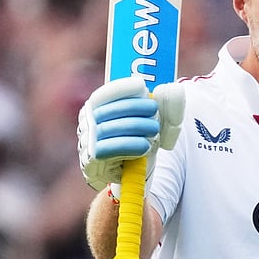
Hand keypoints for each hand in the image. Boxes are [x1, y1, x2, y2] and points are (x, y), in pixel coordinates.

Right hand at [77, 78, 185, 192]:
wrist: (131, 171)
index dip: (122, 88)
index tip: (141, 87)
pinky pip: (109, 150)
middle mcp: (87, 122)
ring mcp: (87, 141)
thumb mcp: (153, 119)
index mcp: (96, 107)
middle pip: (110, 110)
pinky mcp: (91, 161)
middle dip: (135, 108)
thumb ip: (165, 103)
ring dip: (136, 127)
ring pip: (110, 129)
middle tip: (155, 112)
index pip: (104, 94)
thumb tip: (171, 90)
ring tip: (154, 130)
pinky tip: (145, 146)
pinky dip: (130, 146)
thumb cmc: (140, 138)